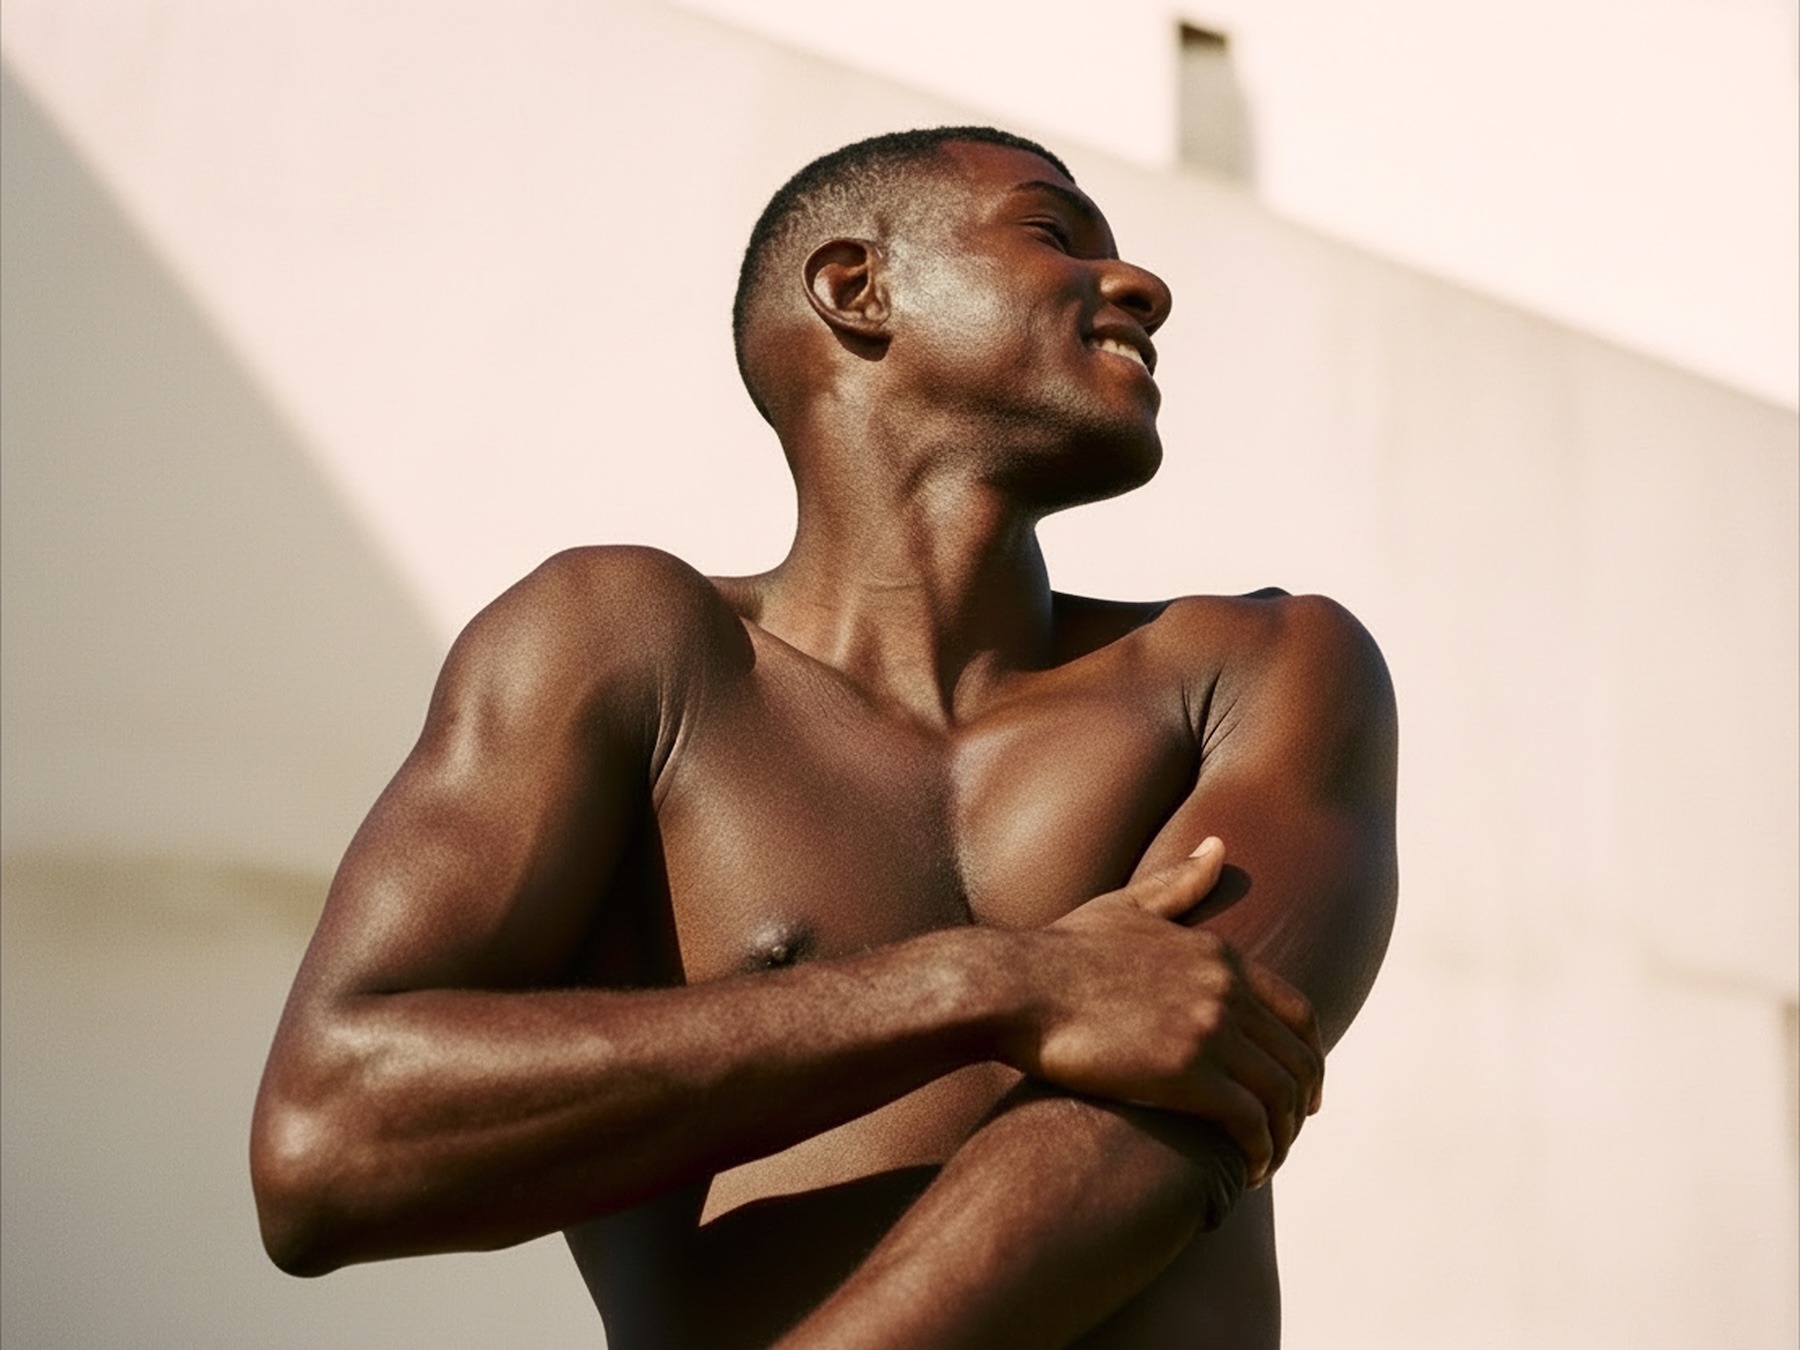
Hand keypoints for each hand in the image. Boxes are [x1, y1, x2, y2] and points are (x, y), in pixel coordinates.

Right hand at [1005, 839, 1324, 1183]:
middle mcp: (1227, 991)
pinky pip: (1251, 1123)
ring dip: (1283, 1134)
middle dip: (1301, 1100)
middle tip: (1289, 1130)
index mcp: (1219, 955)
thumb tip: (1219, 846)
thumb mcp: (1126, 907)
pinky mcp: (1189, 1075)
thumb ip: (1179, 883)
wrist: (1014, 988)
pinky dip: (1261, 1151)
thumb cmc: (1058, 952)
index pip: (1298, 1012)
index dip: (1306, 1053)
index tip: (1300, 1084)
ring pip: (1281, 1095)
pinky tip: (1250, 1170)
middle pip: (1298, 1058)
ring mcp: (1210, 1031)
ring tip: (1267, 1158)